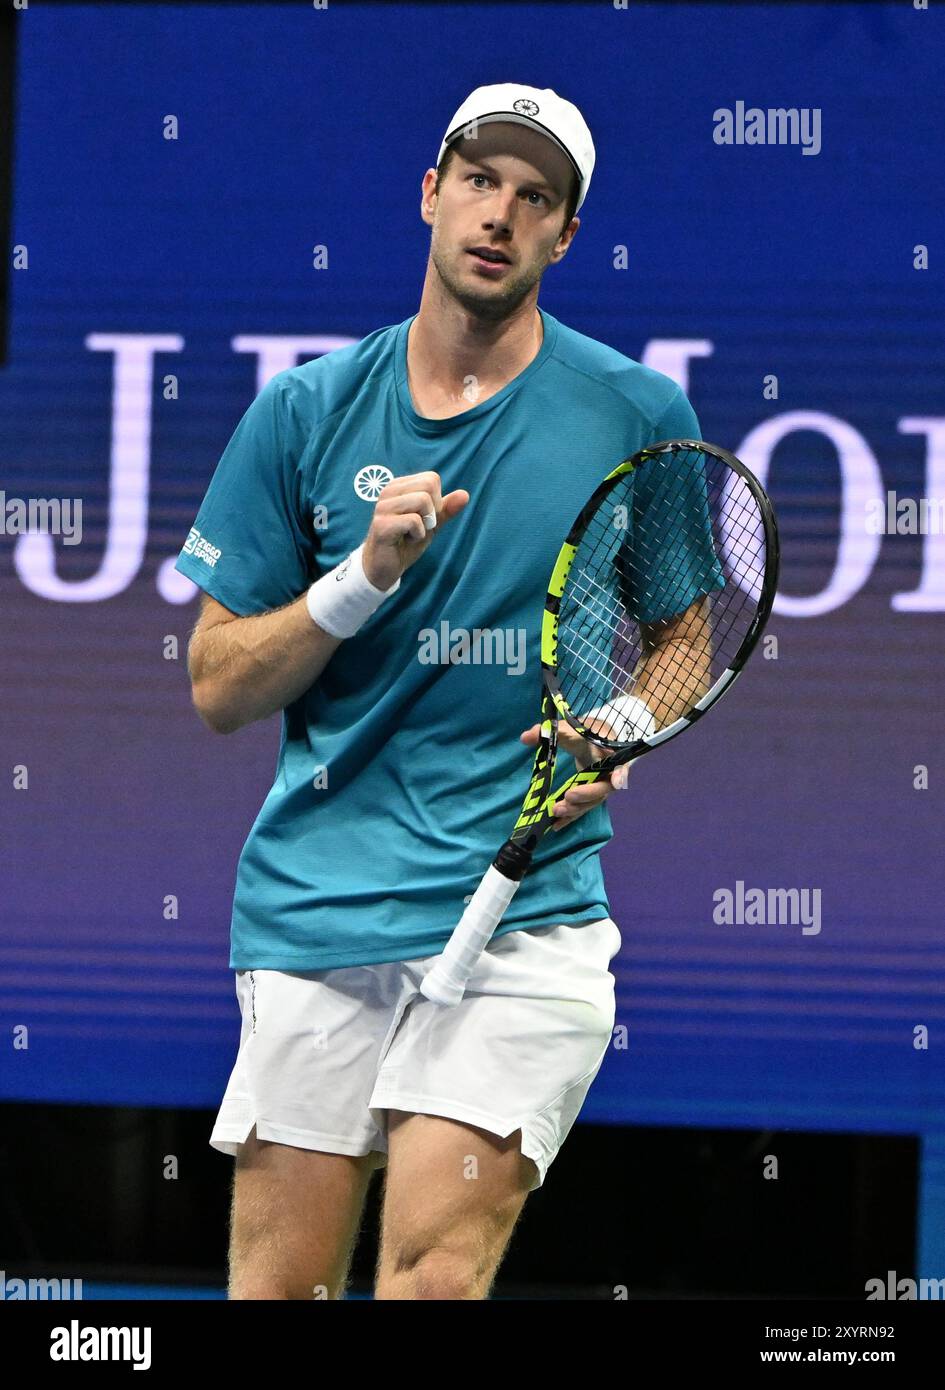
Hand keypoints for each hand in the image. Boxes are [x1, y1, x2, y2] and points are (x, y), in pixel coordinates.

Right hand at [362, 471, 469, 589]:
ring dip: (425, 524)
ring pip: (422, 500)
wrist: (385, 567)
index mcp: (398, 486)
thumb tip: (465, 495)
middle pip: (428, 486)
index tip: (423, 518)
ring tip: (411, 534)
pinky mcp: (382, 524)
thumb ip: (446, 509)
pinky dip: (418, 535)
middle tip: (419, 526)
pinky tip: (406, 540)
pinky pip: (414, 521)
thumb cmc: (406, 543)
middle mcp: (388, 491)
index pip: (431, 478)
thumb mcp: (431, 524)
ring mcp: (383, 507)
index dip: (436, 501)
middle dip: (433, 511)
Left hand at [519, 718, 628, 832]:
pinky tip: (555, 825)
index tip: (616, 782)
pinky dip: (569, 818)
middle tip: (568, 797)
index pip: (619, 766)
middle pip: (602, 790)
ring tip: (555, 811)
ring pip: (591, 803)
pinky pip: (581, 809)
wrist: (595, 741)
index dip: (619, 775)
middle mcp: (609, 775)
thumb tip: (525, 737)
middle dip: (586, 796)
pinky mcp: (589, 797)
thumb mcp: (569, 730)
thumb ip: (551, 733)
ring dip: (575, 809)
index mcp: (609, 755)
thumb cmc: (584, 734)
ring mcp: (599, 789)